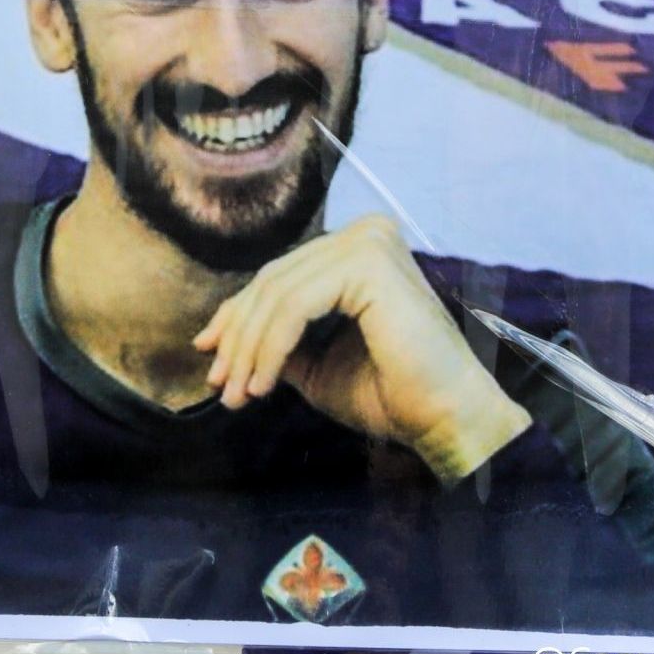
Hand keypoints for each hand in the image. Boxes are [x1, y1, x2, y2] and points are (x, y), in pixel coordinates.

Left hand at [192, 214, 531, 480]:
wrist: (445, 419)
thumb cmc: (391, 395)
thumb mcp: (316, 363)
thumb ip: (277, 340)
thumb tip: (219, 337)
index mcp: (359, 249)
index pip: (281, 276)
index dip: (237, 317)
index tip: (208, 355)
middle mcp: (365, 234)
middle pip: (274, 281)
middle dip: (237, 336)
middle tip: (218, 385)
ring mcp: (369, 242)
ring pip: (278, 294)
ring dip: (248, 349)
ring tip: (237, 395)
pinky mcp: (368, 265)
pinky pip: (295, 307)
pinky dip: (270, 348)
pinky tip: (262, 385)